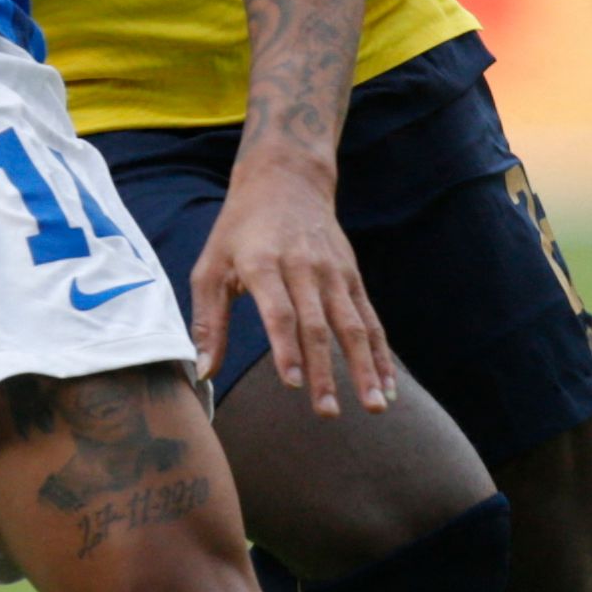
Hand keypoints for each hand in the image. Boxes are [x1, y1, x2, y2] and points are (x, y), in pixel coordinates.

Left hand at [193, 148, 394, 418]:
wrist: (287, 180)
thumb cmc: (239, 230)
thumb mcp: (211, 267)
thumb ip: (207, 322)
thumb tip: (203, 372)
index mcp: (263, 264)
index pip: (280, 312)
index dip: (286, 348)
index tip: (292, 383)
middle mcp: (304, 268)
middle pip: (318, 325)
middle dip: (325, 371)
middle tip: (327, 412)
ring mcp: (333, 272)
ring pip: (353, 325)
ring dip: (365, 368)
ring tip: (374, 407)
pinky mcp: (352, 277)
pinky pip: (370, 320)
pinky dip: (381, 353)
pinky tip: (388, 386)